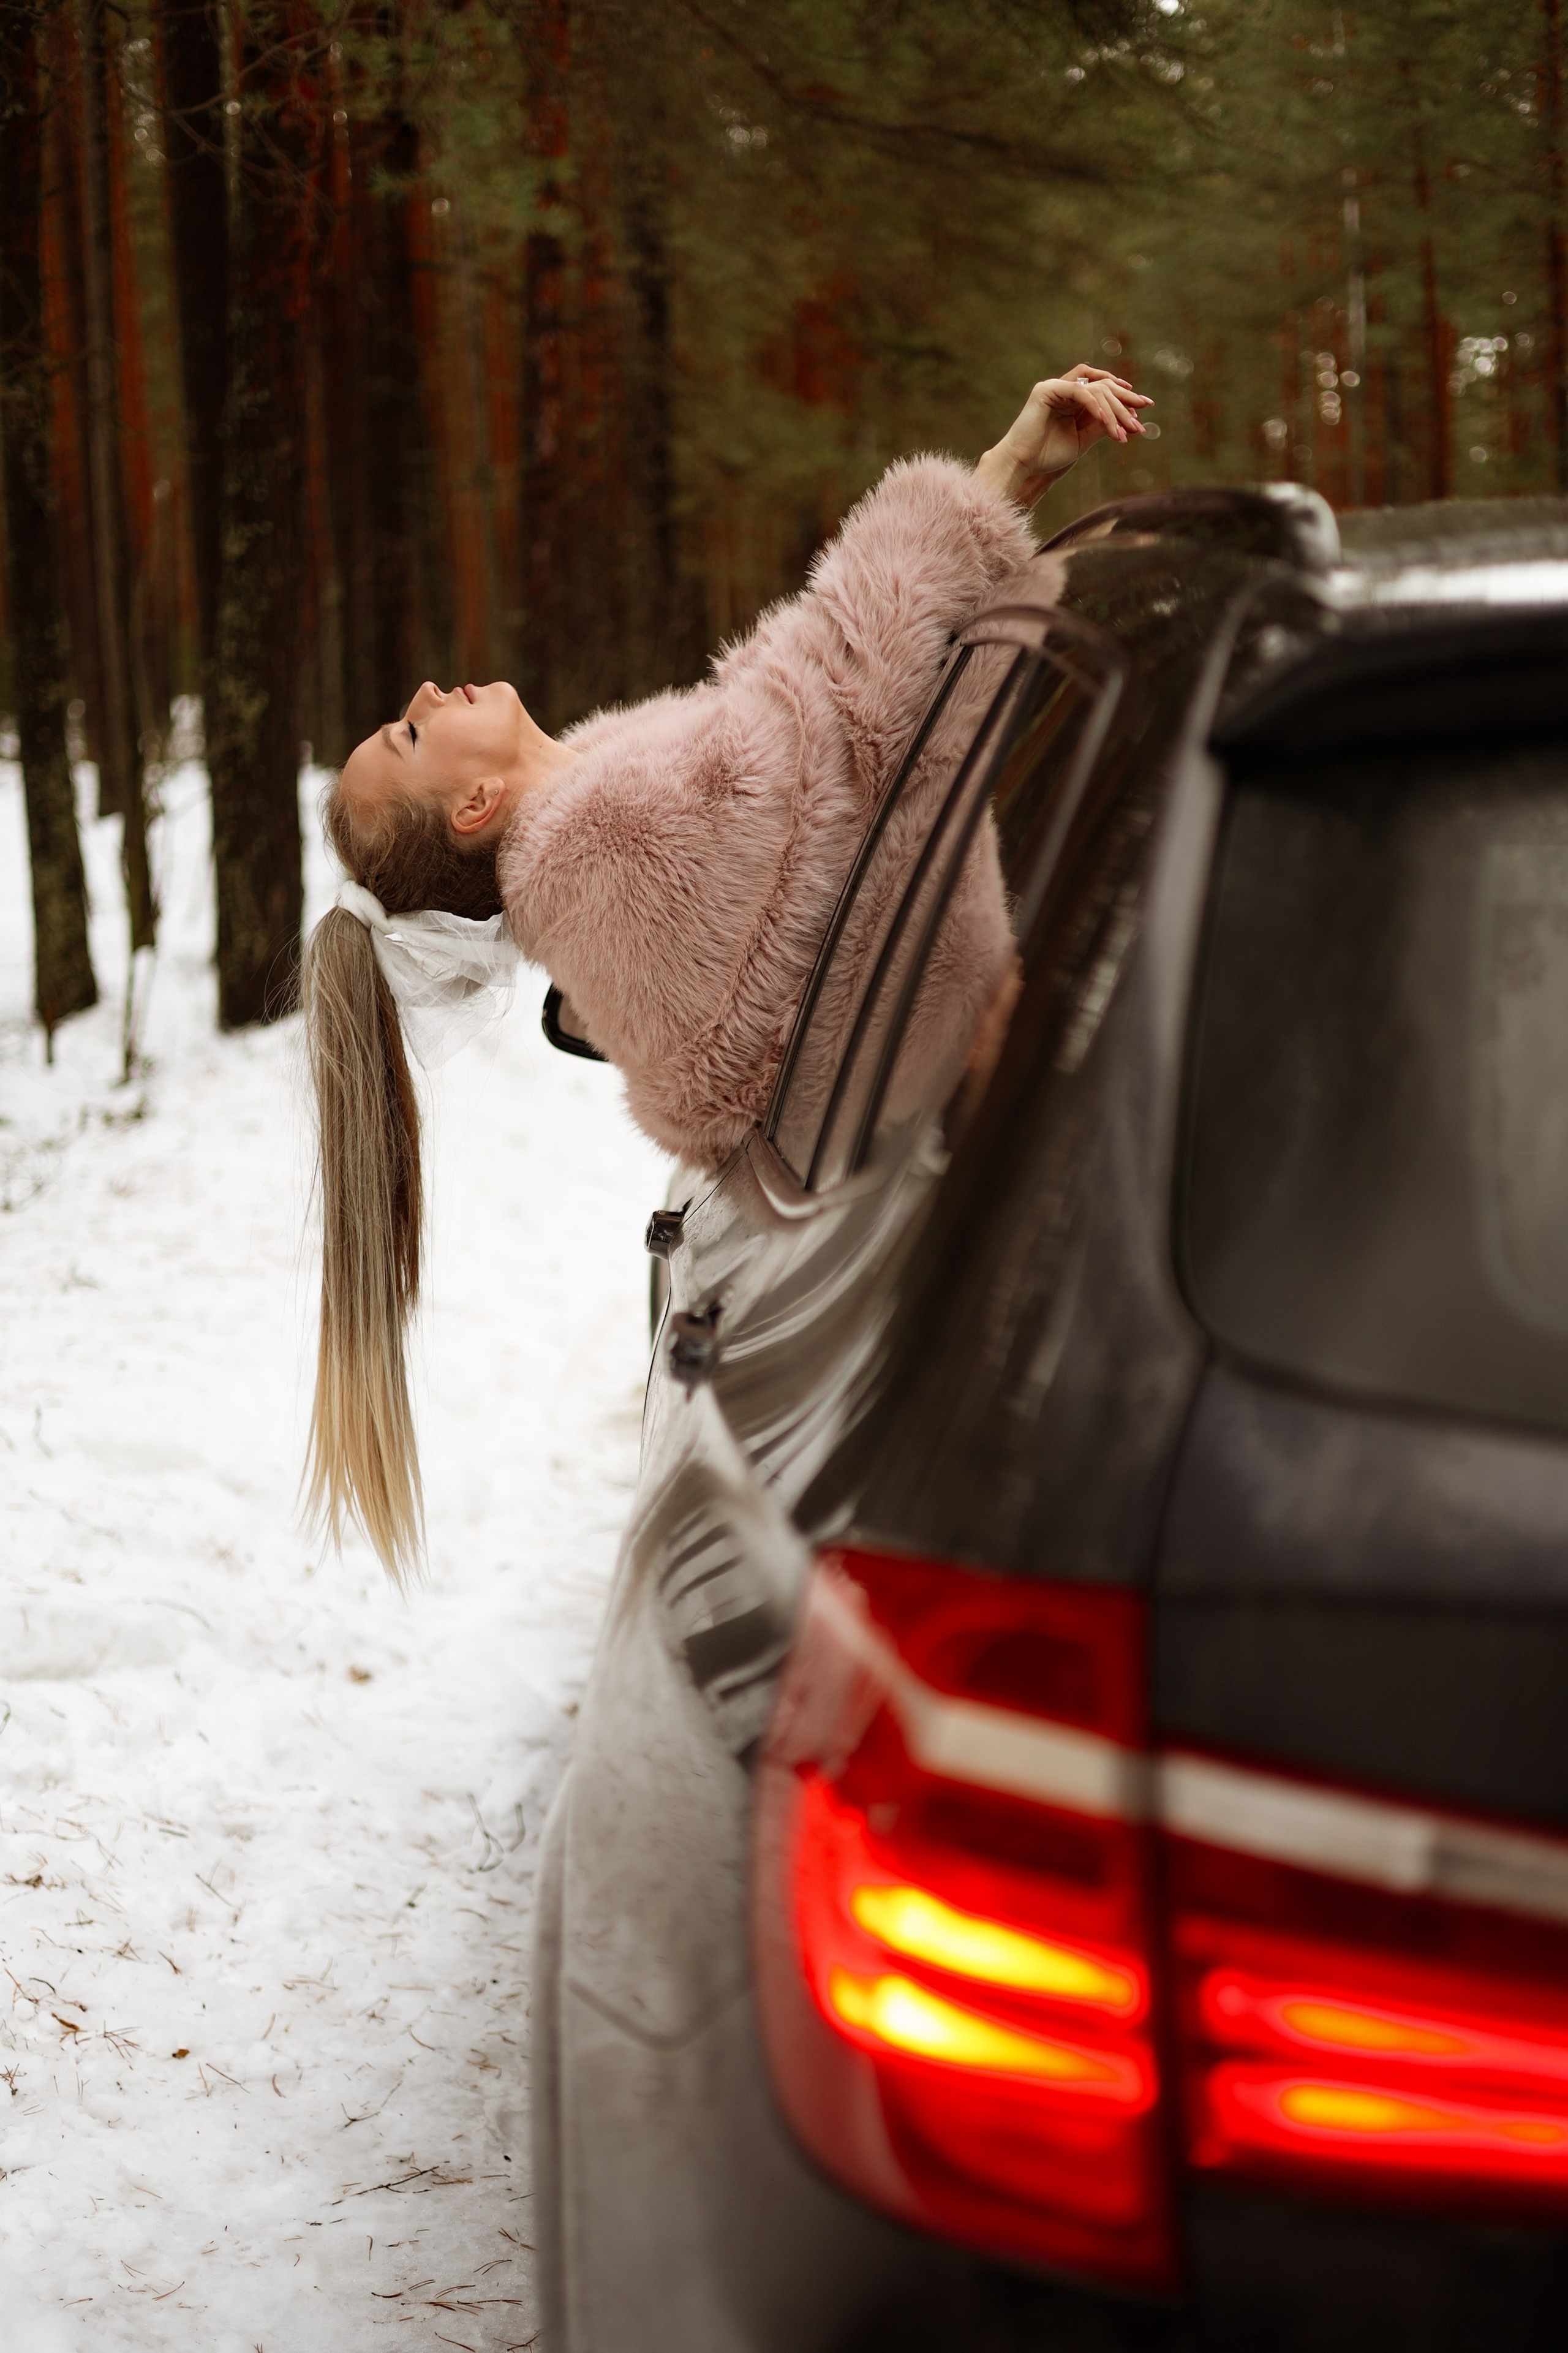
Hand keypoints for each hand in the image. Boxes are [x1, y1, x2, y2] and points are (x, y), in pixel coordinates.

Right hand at [974, 367, 1153, 506]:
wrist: (1022, 464)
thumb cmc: (1047, 455)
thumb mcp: (1082, 440)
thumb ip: (1101, 426)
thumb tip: (1128, 417)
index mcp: (1072, 399)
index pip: (1103, 390)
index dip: (1125, 398)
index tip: (1145, 409)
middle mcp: (1064, 389)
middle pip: (1103, 386)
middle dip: (1125, 402)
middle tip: (1140, 421)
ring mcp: (1055, 387)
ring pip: (1094, 388)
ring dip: (1113, 409)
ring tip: (1125, 429)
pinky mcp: (1046, 390)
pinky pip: (1078, 391)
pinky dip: (1094, 405)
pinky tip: (1106, 420)